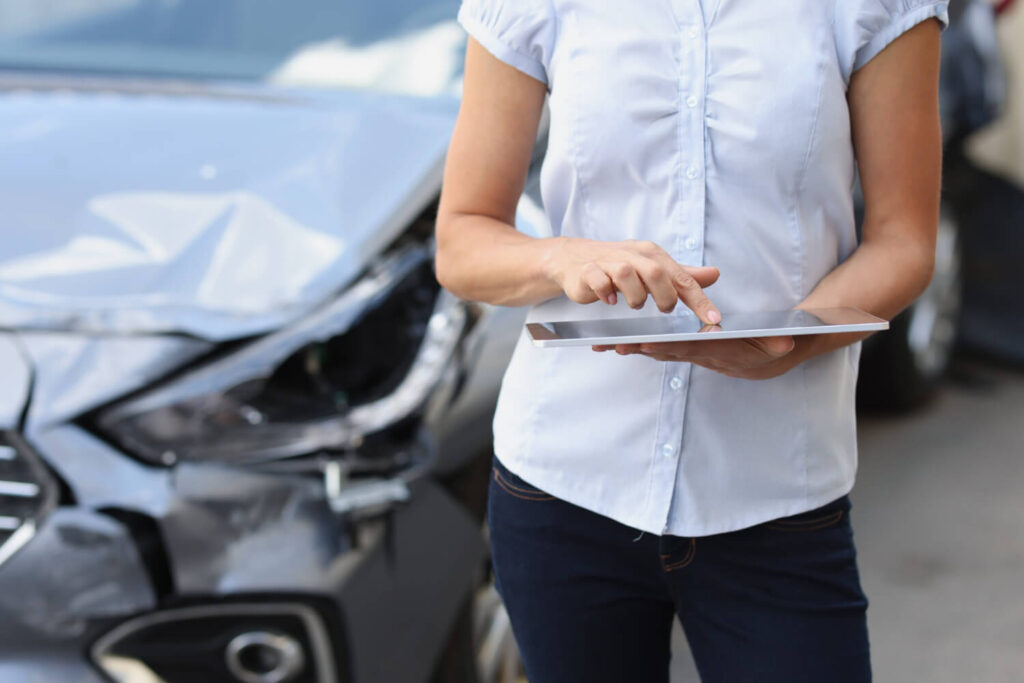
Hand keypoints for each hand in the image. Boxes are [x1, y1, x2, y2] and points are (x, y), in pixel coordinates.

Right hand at [546, 237, 721, 323]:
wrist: (574, 259)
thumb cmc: (618, 265)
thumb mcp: (653, 268)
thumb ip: (682, 276)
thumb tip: (714, 274)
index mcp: (652, 255)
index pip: (681, 277)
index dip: (699, 300)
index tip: (713, 320)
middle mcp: (632, 255)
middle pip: (656, 273)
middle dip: (664, 296)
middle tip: (663, 309)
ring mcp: (608, 261)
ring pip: (626, 274)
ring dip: (634, 296)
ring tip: (633, 305)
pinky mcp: (588, 271)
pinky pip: (599, 280)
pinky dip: (606, 292)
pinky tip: (610, 300)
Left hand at [593, 335, 798, 379]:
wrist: (763, 359)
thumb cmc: (768, 343)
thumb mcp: (776, 341)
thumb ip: (777, 341)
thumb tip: (786, 342)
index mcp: (716, 349)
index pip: (688, 347)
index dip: (667, 345)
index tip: (646, 342)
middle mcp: (698, 354)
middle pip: (663, 351)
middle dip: (637, 348)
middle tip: (611, 344)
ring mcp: (688, 353)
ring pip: (654, 351)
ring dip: (628, 348)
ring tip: (601, 344)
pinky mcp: (680, 349)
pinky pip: (653, 347)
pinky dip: (632, 345)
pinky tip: (608, 343)